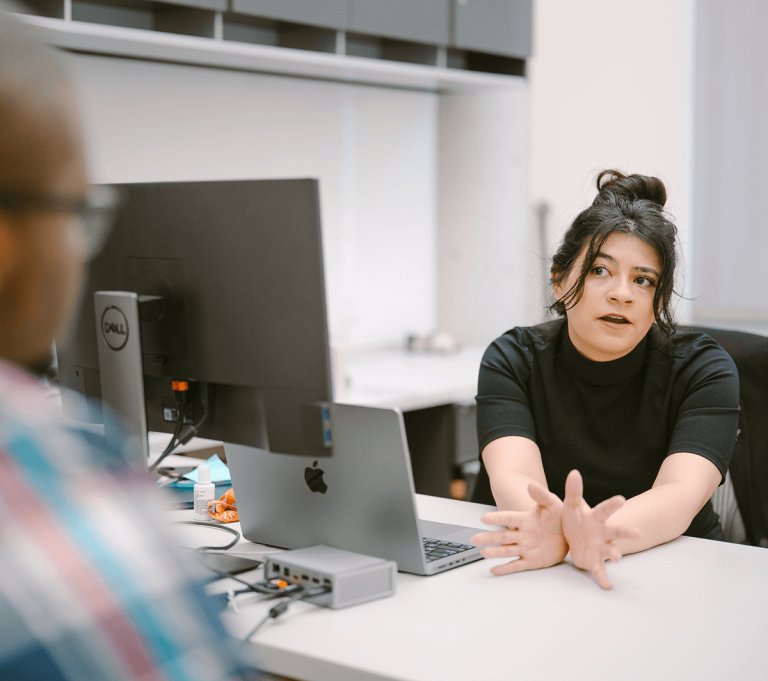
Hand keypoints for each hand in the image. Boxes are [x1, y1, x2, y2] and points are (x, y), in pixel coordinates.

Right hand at [471, 483, 567, 574]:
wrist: (570, 535)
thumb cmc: (560, 518)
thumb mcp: (553, 505)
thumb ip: (542, 496)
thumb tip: (531, 485)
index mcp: (526, 519)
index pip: (509, 518)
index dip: (497, 518)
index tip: (484, 518)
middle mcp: (523, 534)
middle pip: (503, 536)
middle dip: (489, 538)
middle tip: (474, 538)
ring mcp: (526, 548)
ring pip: (507, 550)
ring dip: (495, 552)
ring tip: (483, 553)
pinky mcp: (532, 561)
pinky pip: (517, 565)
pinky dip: (506, 568)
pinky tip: (494, 569)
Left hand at [561, 470, 639, 589]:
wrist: (574, 537)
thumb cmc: (576, 519)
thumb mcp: (570, 505)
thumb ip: (572, 491)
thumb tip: (574, 472)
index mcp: (595, 517)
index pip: (604, 509)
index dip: (612, 504)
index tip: (621, 499)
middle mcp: (602, 533)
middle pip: (616, 531)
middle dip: (626, 532)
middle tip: (637, 533)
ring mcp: (600, 547)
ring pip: (611, 551)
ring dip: (615, 554)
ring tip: (617, 557)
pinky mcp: (594, 561)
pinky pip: (599, 570)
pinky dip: (603, 578)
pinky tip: (608, 586)